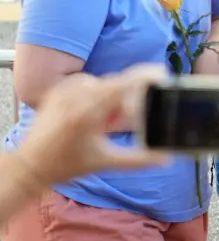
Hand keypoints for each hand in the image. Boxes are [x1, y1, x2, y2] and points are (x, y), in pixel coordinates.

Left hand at [19, 65, 169, 185]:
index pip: (125, 82)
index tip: (164, 75)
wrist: (29, 165)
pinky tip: (89, 115)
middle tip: (120, 123)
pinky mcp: (58, 90)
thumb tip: (166, 158)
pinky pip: (87, 84)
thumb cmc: (66, 165)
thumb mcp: (106, 161)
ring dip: (110, 98)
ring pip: (104, 84)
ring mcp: (65, 90)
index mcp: (90, 110)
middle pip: (117, 84)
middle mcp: (77, 95)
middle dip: (126, 100)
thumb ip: (139, 159)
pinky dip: (95, 95)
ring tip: (102, 123)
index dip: (148, 75)